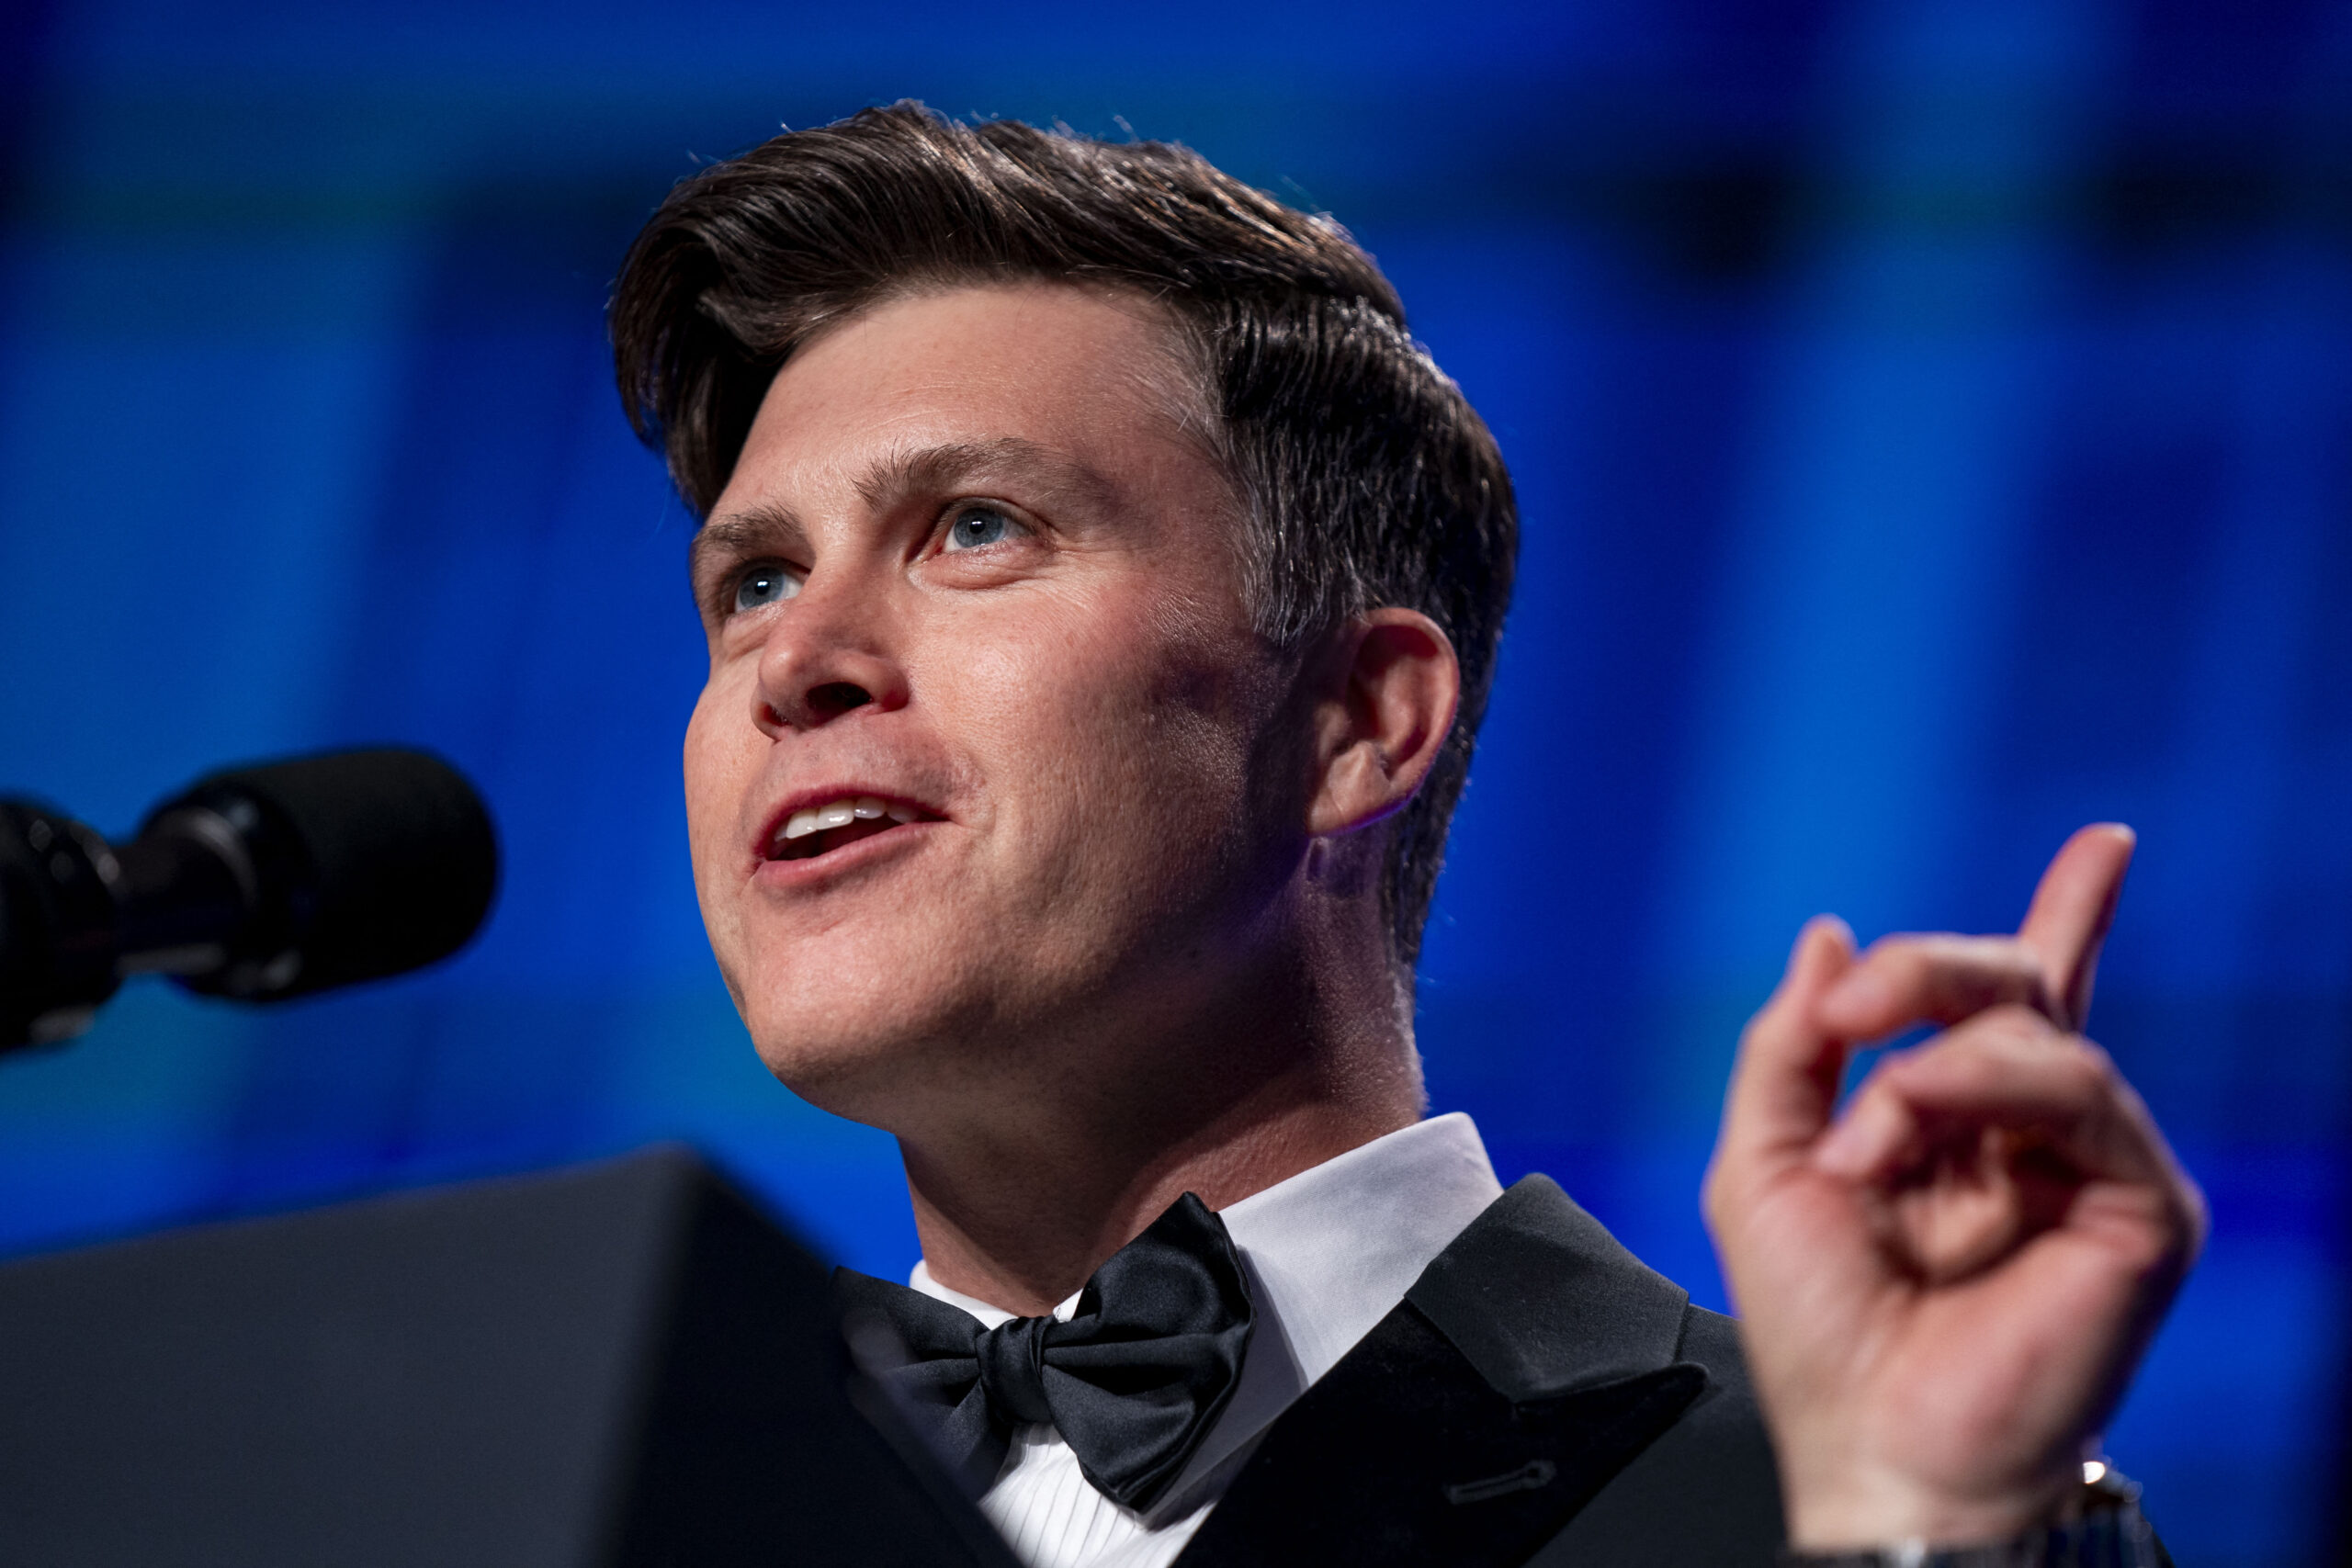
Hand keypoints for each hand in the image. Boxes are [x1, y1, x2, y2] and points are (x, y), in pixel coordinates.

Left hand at [1703, 825, 2205, 1548]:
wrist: (1868, 1441)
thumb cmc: (1819, 1335)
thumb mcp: (1762, 1163)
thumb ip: (1788, 1047)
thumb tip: (1830, 937)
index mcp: (1957, 1125)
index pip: (2016, 1003)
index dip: (2064, 918)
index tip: (2103, 844)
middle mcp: (2032, 1136)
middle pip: (2010, 986)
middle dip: (1922, 973)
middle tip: (1845, 1019)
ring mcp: (2089, 1165)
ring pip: (2034, 1028)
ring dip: (1923, 1067)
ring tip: (1867, 1149)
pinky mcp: (2138, 1205)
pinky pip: (2079, 1087)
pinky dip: (1977, 1091)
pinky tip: (1911, 1144)